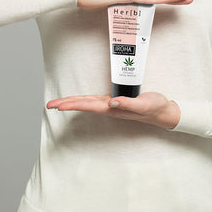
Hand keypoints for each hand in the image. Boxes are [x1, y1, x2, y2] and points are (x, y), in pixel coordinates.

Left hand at [47, 92, 180, 129]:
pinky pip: (94, 101)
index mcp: (113, 108)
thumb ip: (127, 104)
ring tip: (57, 104)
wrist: (162, 111)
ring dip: (72, 102)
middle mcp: (109, 107)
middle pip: (84, 105)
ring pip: (87, 103)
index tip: (59, 106)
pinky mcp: (115, 101)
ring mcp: (111, 105)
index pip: (89, 106)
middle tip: (49, 105)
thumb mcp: (143, 104)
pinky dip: (83, 100)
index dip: (73, 104)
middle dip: (66, 104)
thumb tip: (111, 103)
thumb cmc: (154, 107)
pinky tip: (78, 100)